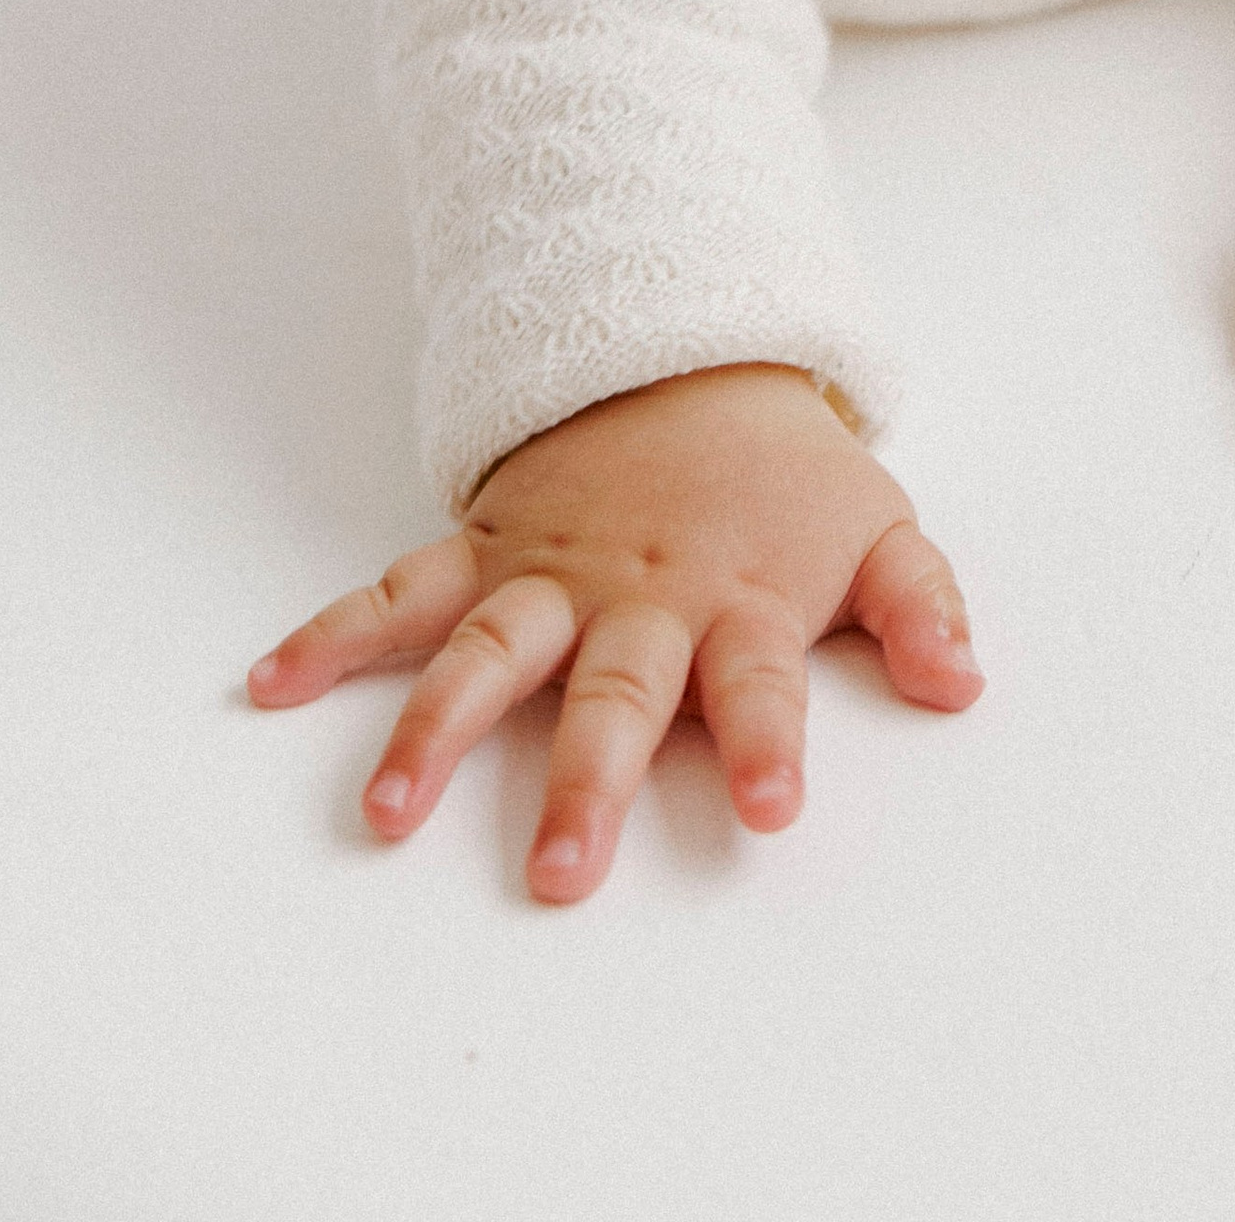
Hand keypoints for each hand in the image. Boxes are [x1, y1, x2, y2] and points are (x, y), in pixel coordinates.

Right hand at [246, 362, 979, 901]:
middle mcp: (638, 598)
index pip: (763, 681)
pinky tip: (271, 679)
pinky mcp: (489, 552)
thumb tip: (963, 682)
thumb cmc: (787, 477)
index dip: (769, 744)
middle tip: (560, 874)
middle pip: (614, 694)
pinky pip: (403, 592)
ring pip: (489, 651)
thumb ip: (923, 608)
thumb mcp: (877, 526)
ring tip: (385, 809)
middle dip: (588, 781)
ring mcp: (554, 575)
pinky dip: (334, 632)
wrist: (692, 360)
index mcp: (739, 600)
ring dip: (435, 729)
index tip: (769, 813)